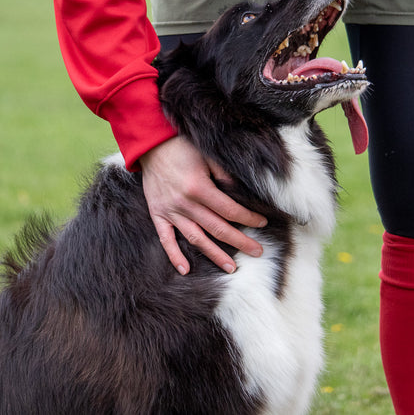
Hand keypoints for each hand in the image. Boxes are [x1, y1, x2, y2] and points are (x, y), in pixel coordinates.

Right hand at [140, 136, 266, 274]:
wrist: (151, 144)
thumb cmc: (182, 147)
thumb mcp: (207, 156)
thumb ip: (224, 175)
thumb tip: (240, 193)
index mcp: (200, 188)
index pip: (230, 210)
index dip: (248, 218)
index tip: (262, 223)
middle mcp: (185, 204)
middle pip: (218, 228)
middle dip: (240, 242)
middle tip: (258, 252)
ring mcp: (170, 211)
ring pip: (196, 239)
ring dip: (214, 255)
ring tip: (231, 267)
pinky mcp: (158, 214)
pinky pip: (166, 239)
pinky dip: (174, 256)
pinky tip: (185, 270)